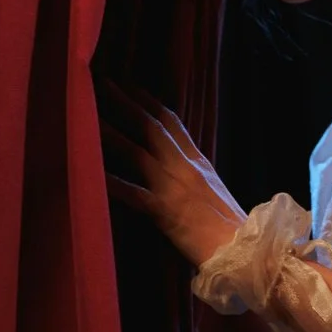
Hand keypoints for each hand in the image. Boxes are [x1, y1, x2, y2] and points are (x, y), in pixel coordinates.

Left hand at [98, 73, 247, 267]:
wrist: (242, 249)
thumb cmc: (229, 226)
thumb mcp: (214, 189)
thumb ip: (194, 174)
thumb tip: (178, 165)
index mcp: (198, 161)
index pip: (172, 123)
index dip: (150, 102)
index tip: (132, 85)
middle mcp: (184, 167)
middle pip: (152, 127)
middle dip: (126, 103)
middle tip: (104, 82)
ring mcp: (173, 187)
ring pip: (138, 152)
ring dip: (112, 133)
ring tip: (88, 116)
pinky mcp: (164, 211)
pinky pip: (133, 193)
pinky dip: (112, 182)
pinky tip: (93, 173)